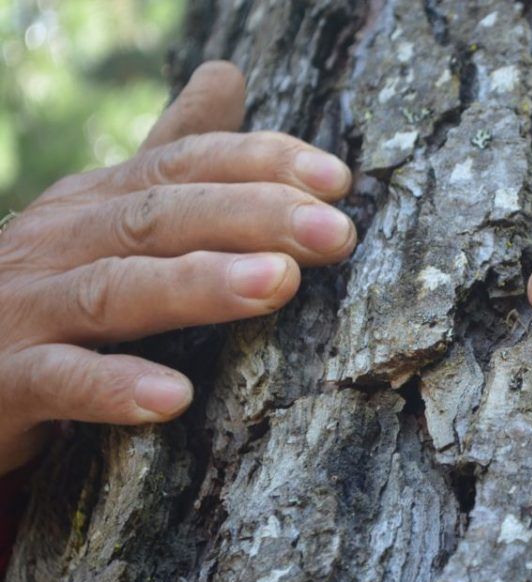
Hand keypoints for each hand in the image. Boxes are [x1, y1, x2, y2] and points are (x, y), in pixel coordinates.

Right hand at [0, 62, 355, 474]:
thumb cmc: (49, 289)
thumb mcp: (109, 214)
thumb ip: (171, 158)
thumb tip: (228, 74)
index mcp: (96, 201)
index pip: (183, 164)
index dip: (260, 164)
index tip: (339, 180)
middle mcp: (60, 241)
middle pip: (160, 216)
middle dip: (253, 217)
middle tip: (336, 232)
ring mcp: (25, 308)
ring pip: (115, 289)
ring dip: (198, 284)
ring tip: (278, 283)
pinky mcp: (2, 380)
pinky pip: (56, 380)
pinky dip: (112, 385)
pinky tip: (173, 397)